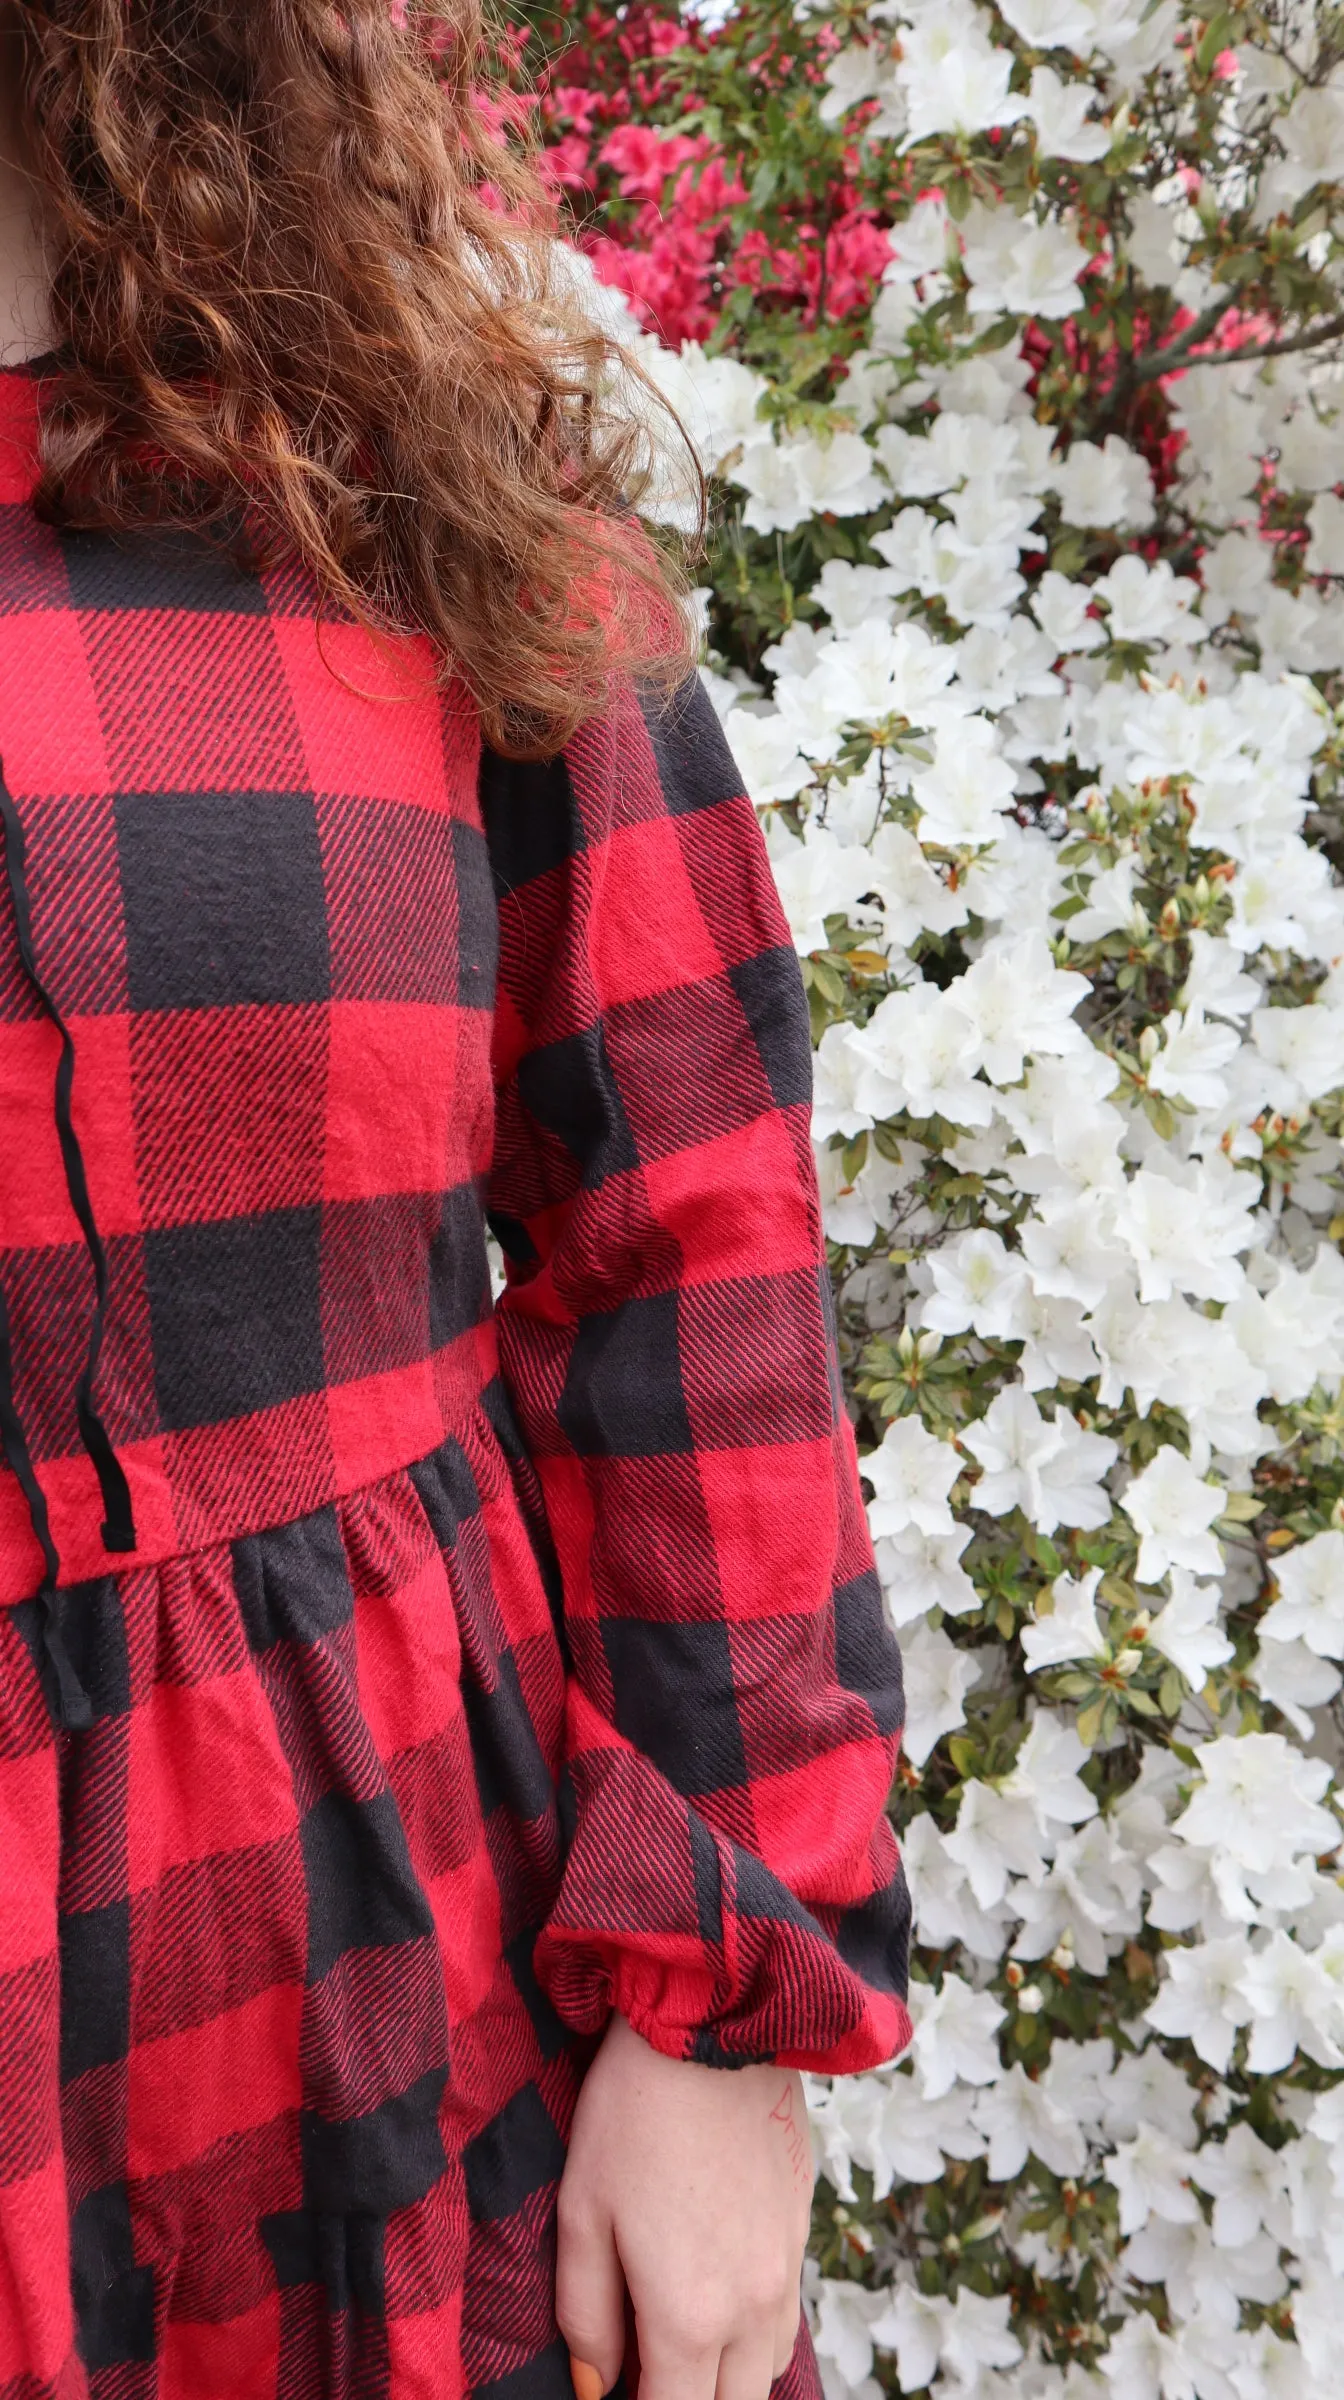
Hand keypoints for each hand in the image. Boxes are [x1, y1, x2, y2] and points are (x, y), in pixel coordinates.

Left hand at [556, 2012, 813, 2399]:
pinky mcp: (804, 2225)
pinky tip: (717, 2295)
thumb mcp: (582, 2213)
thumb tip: (595, 2387)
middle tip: (644, 2370)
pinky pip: (785, 2314)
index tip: (615, 2397)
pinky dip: (754, 2332)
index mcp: (690, 2316)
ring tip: (679, 2343)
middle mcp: (752, 2307)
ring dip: (727, 2378)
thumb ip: (587, 2314)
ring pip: (767, 2370)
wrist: (715, 2023)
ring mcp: (787, 2267)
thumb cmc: (632, 2113)